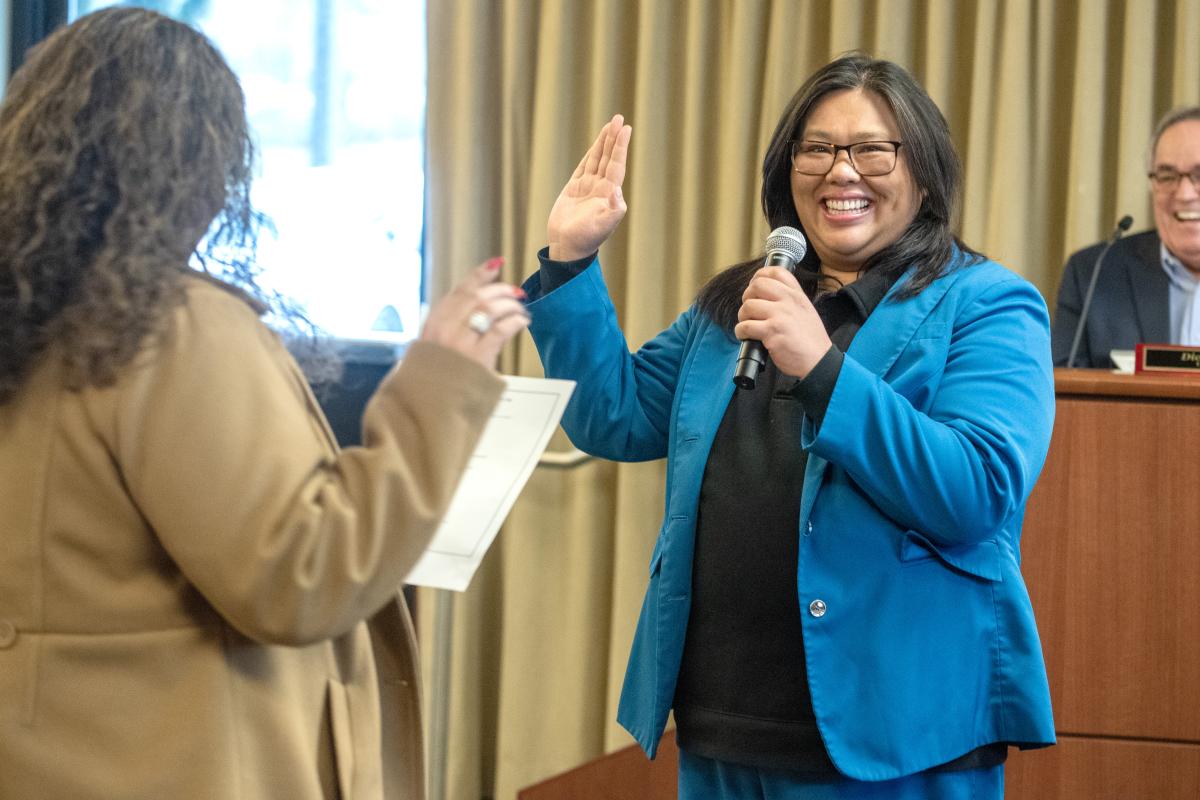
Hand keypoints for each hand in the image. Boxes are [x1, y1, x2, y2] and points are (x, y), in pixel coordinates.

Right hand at [419, 258, 529, 370]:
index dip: (479, 275)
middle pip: (478, 297)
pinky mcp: (476, 358)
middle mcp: (444, 329)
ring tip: (520, 310)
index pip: (459, 291)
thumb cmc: (433, 381)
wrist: (428, 409)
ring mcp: (459, 344)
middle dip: (501, 290)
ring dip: (510, 306)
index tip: (496, 264)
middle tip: (516, 293)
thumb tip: (475, 307)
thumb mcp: (432, 349)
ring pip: (490, 309)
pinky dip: (514, 321)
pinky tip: (521, 322)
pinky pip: (501, 330)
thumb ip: (448, 329)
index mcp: (433, 324)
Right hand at [547, 114, 631, 260]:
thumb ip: (613, 209)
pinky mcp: (574, 189)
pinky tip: (596, 145)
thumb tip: (617, 190)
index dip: (620, 146)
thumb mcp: (603, 225)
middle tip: (619, 118)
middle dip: (613, 138)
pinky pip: (584, 166)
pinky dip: (590, 154)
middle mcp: (601, 187)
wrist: (568, 247)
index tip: (625, 129)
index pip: (616, 164)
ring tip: (610, 125)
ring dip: (603, 143)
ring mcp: (587, 187)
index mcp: (609, 193)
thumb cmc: (586, 238)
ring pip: (597, 159)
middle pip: (609, 157)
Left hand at [734, 266, 832, 378]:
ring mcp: (780, 315)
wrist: (819, 361)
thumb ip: (789, 301)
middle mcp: (789, 301)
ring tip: (749, 325)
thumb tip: (765, 296)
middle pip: (757, 285)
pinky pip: (745, 326)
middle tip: (749, 310)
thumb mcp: (806, 311)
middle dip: (747, 296)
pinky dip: (741, 332)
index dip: (760, 276)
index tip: (754, 286)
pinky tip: (746, 336)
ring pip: (748, 306)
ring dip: (743, 317)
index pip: (776, 272)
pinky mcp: (772, 332)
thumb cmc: (810, 340)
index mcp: (797, 295)